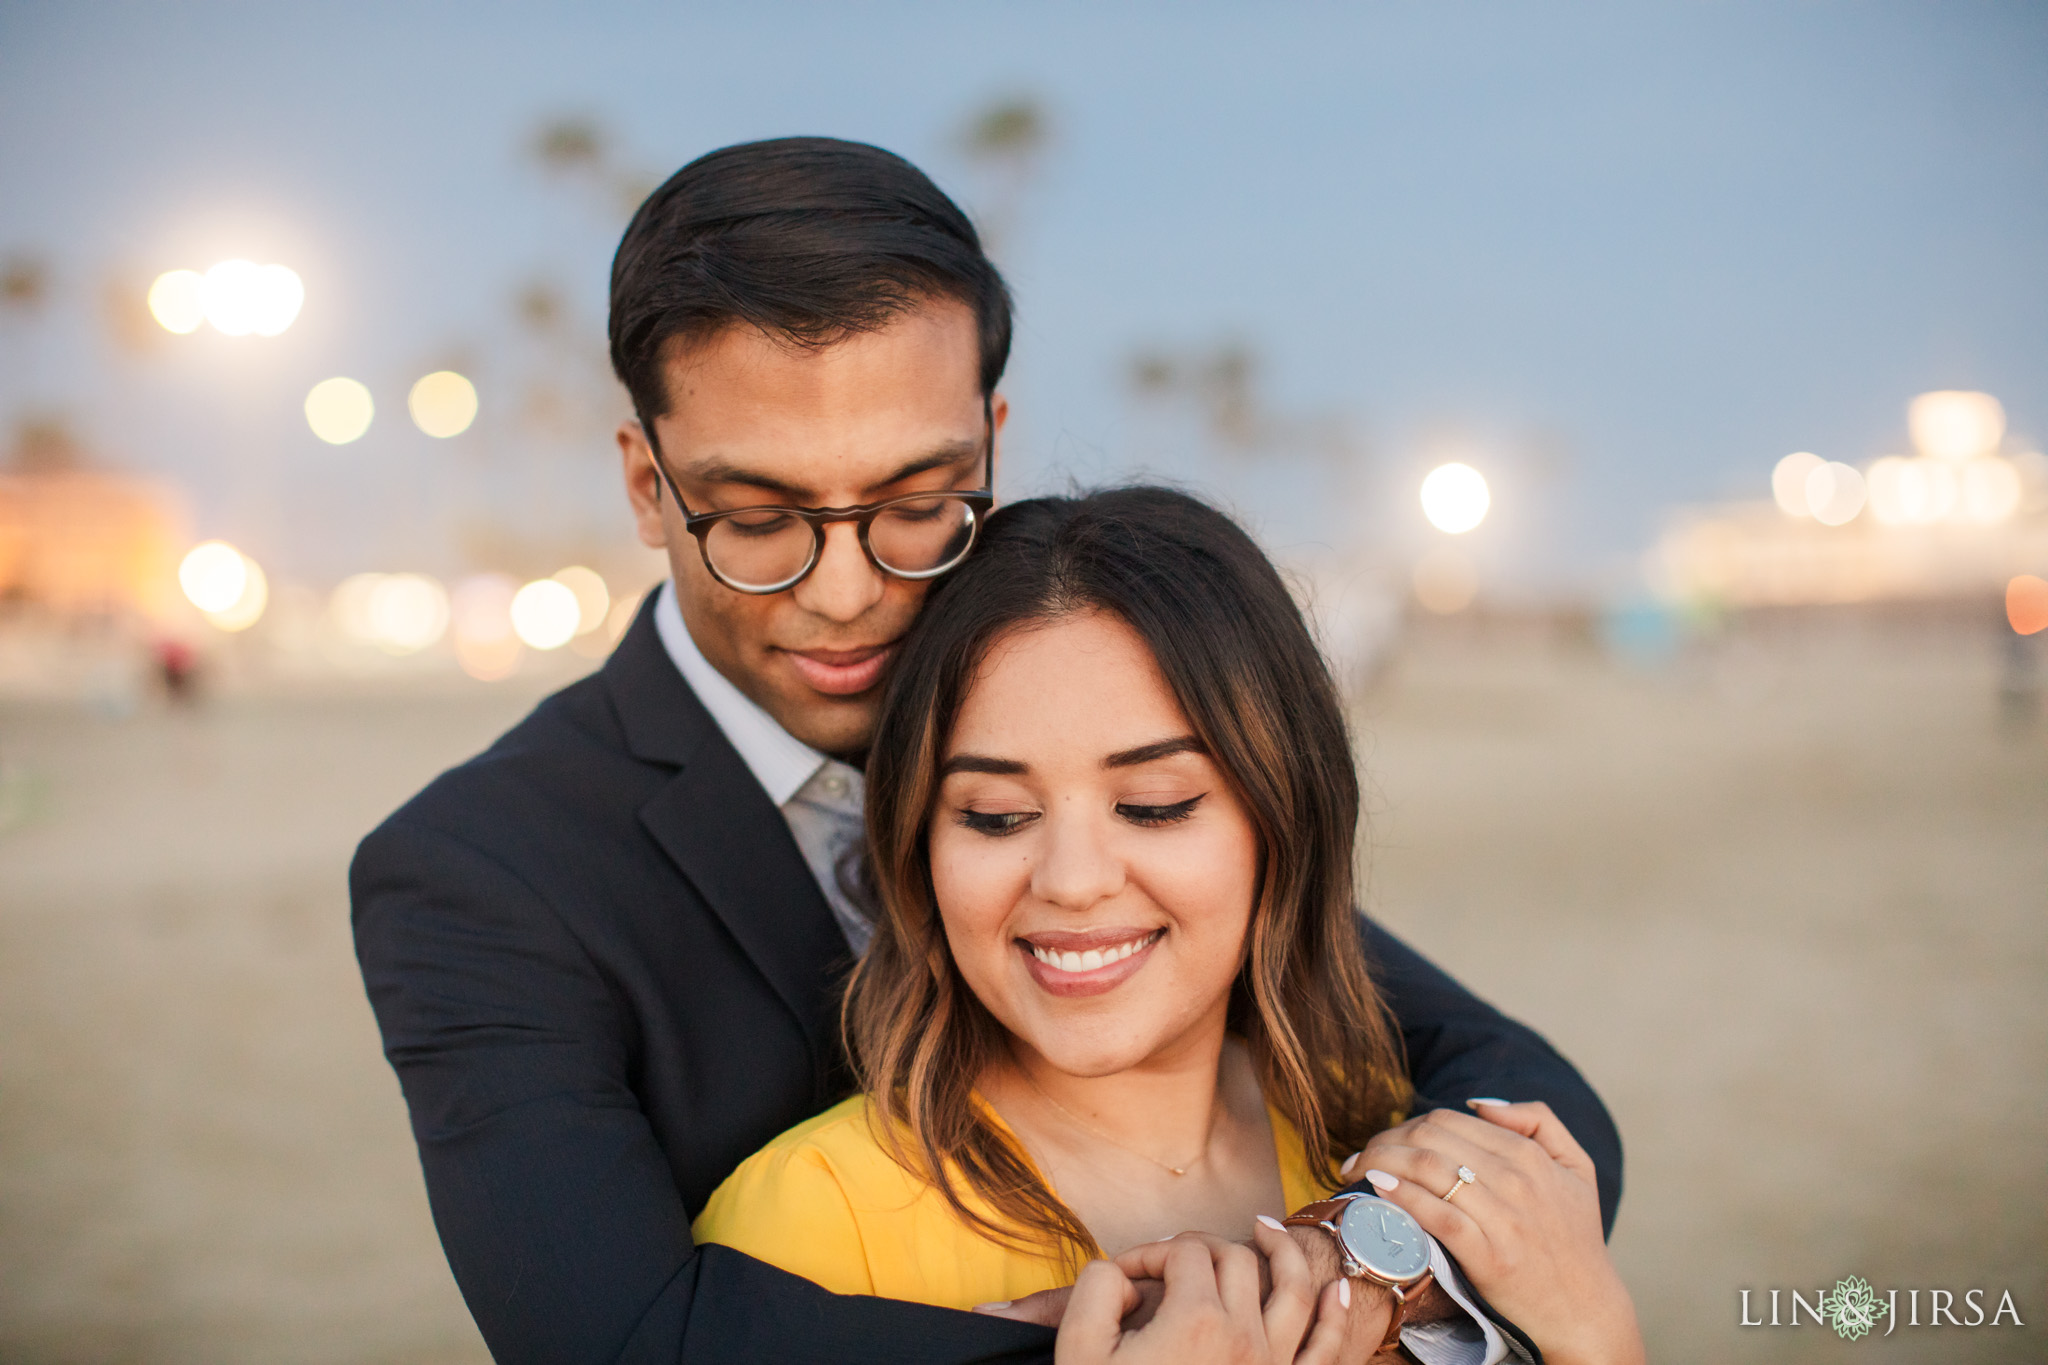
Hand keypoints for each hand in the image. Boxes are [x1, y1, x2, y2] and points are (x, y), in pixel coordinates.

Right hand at [1050, 1222, 1351, 1363]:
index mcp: (1195, 1319)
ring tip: (1264, 1229)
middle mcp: (1243, 1336)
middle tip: (1173, 1258)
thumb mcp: (1080, 1347)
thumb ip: (1098, 1288)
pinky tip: (1335, 1289)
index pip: (1181, 1253)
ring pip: (1293, 1289)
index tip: (1123, 1275)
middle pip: (1234, 1259)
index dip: (1148, 1252)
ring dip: (1283, 1251)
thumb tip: (1124, 1273)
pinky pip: (1325, 1350)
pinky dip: (1334, 1316)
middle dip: (1202, 1246)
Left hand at [1349, 1101, 1643, 1364]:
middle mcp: (1516, 1181)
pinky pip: (1437, 1216)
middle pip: (1430, 1140)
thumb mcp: (1576, 1167)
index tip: (1385, 1140)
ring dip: (1381, 1163)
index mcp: (1530, 1155)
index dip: (1406, 1124)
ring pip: (1427, 1171)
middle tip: (1360, 1155)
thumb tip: (1480, 1103)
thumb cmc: (1576, 1237)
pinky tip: (1378, 1188)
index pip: (1448, 1120)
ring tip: (1356, 1171)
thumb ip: (1539, 1121)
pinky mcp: (1490, 1256)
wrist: (1584, 1309)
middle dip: (1385, 1141)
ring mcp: (1503, 1219)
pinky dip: (1403, 1196)